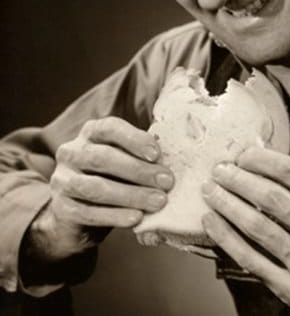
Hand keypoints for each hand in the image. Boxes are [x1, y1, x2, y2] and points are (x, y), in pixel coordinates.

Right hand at [26, 117, 174, 262]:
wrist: (79, 216)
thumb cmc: (113, 179)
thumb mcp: (125, 162)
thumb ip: (142, 156)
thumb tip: (171, 157)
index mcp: (90, 134)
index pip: (110, 128)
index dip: (134, 139)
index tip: (157, 154)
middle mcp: (72, 152)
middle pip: (103, 158)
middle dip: (139, 170)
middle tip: (167, 182)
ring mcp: (62, 180)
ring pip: (96, 187)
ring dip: (131, 195)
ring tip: (158, 201)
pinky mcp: (61, 208)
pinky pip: (88, 212)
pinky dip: (115, 216)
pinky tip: (137, 218)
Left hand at [202, 147, 289, 314]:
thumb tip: (258, 156)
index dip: (264, 160)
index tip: (242, 154)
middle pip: (274, 199)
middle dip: (241, 180)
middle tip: (219, 171)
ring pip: (258, 227)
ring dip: (228, 205)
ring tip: (210, 191)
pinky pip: (249, 258)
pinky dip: (225, 237)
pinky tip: (211, 221)